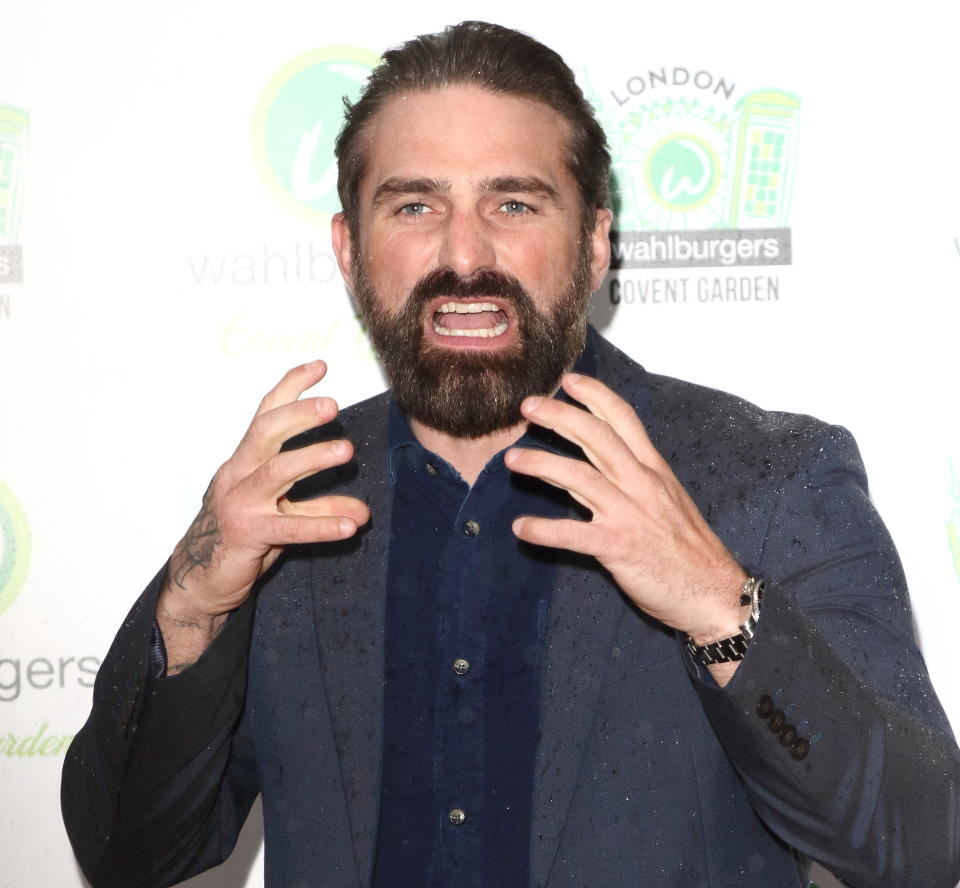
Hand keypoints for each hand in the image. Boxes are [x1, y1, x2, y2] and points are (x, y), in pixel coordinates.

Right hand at [159, 360, 368, 665]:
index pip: (266, 414)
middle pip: (265, 432)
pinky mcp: (246, 534)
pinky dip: (321, 525)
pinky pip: (289, 528)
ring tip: (347, 451)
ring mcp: (239, 503)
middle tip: (333, 406)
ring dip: (312, 459)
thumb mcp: (283, 515)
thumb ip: (320, 507)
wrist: (202, 579)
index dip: (291, 387)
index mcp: (245, 460)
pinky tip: (350, 525)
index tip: (320, 366)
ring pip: (275, 473)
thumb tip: (363, 512)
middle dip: (299, 415)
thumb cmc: (243, 534)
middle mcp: (238, 474)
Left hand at [505, 373, 746, 648]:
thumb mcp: (665, 501)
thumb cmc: (687, 549)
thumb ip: (628, 479)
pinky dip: (543, 530)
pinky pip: (573, 535)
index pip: (624, 420)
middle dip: (559, 416)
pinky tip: (521, 528)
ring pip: (579, 477)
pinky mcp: (618, 547)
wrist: (714, 593)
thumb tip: (587, 463)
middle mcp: (641, 484)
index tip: (569, 380)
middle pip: (596, 437)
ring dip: (541, 464)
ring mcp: (629, 514)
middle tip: (528, 406)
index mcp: (654, 470)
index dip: (595, 396)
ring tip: (512, 459)